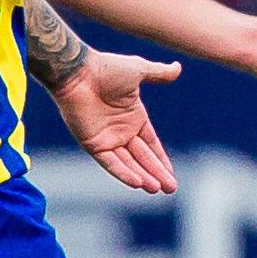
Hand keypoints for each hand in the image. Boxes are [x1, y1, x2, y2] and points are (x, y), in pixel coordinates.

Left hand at [53, 49, 180, 194]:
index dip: (161, 159)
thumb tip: (178, 68)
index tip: (171, 174)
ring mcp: (107, 139)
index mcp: (134, 117)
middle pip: (143, 158)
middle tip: (171, 189)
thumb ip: (158, 73)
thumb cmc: (106, 68)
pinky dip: (124, 173)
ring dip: (143, 176)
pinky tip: (138, 183)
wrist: (79, 72)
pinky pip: (110, 162)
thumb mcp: (139, 69)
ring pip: (129, 163)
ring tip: (157, 189)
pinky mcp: (93, 144)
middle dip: (157, 173)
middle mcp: (121, 131)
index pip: (151, 144)